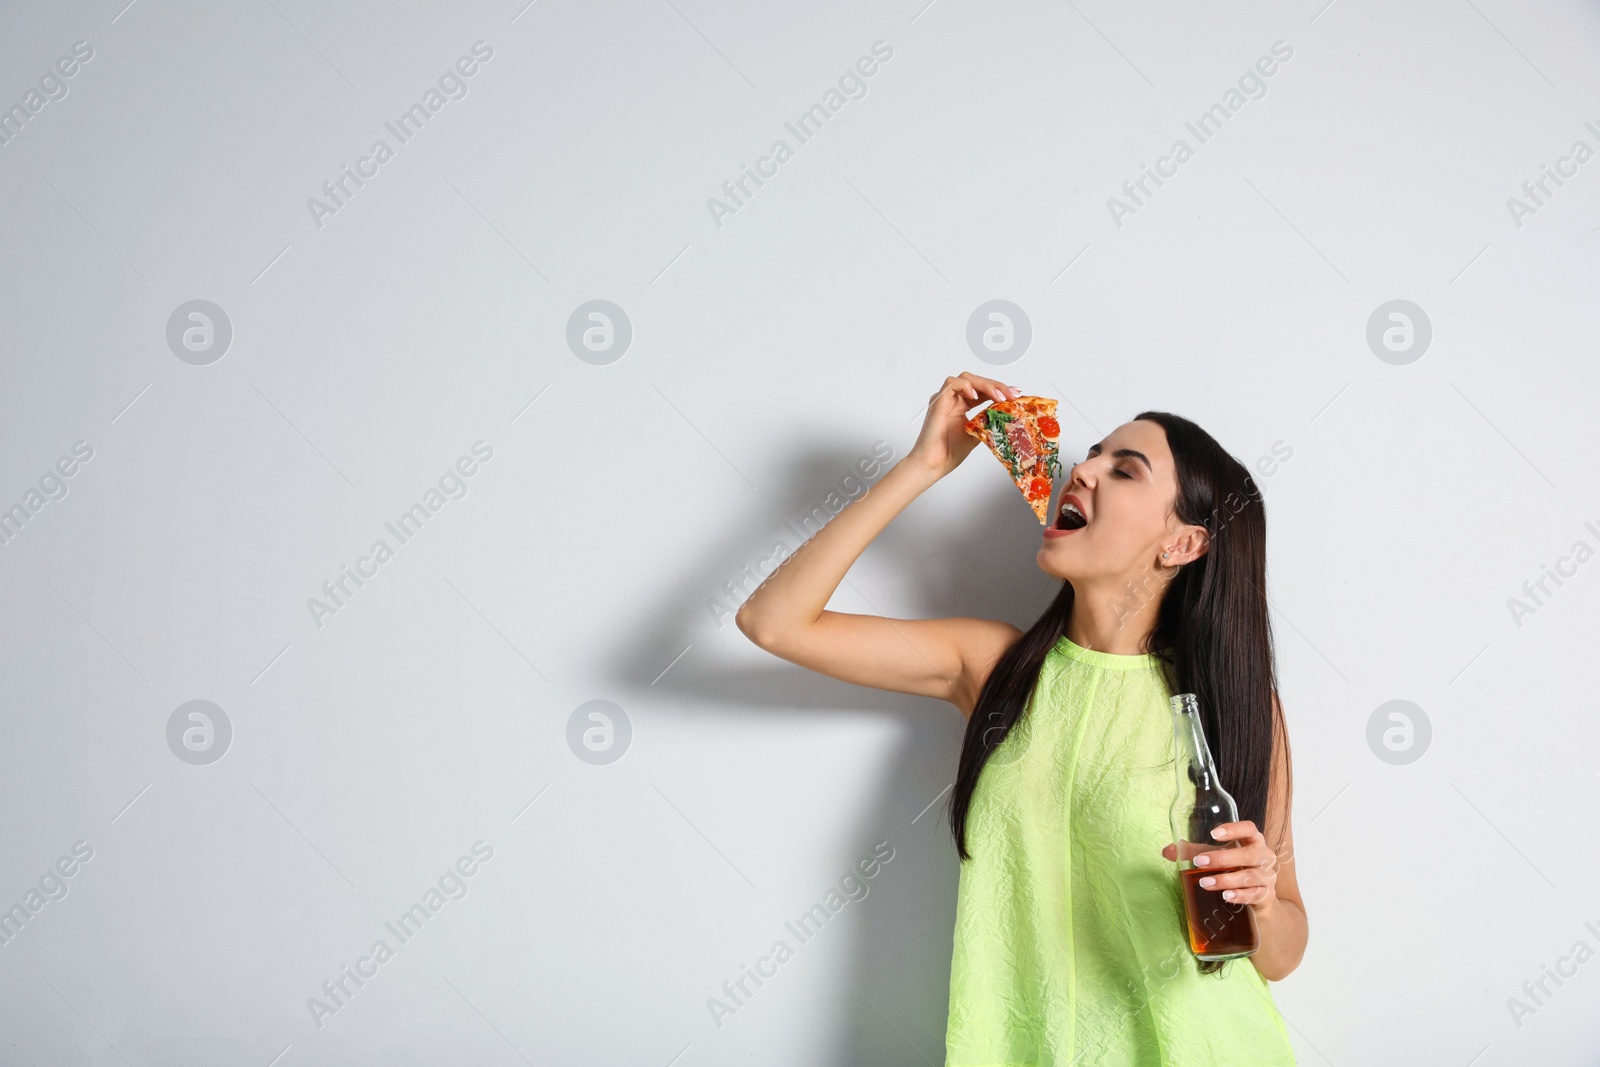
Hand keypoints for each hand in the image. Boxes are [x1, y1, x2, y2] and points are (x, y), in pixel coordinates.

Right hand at [907, 372, 1020, 478]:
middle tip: (1012, 394)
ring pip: (966, 378)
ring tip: (998, 397)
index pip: (982, 390)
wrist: (933, 464)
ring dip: (985, 385)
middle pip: (977, 381)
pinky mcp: (938, 401)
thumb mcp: (976, 435)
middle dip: (997, 385)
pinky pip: (951, 383)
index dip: (999, 390)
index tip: (1015, 395)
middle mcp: (953, 400)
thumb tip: (1005, 416)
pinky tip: (976, 395)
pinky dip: (965, 386)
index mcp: (961, 406)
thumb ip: (986, 422)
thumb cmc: (948, 453)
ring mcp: (945, 399)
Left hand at [1161, 820, 1280, 910]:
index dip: (1234, 829)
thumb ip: (1194, 852)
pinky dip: (1240, 895)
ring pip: (1250, 876)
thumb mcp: (1216, 856)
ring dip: (1226, 879)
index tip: (1214, 834)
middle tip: (1198, 862)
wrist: (1257, 896)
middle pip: (1248, 854)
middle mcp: (1264, 856)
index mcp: (1252, 840)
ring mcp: (1268, 876)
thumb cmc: (1235, 868)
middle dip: (1222, 858)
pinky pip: (1255, 894)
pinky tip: (1225, 896)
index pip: (1249, 829)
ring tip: (1205, 883)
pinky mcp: (1267, 894)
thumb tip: (1167, 851)